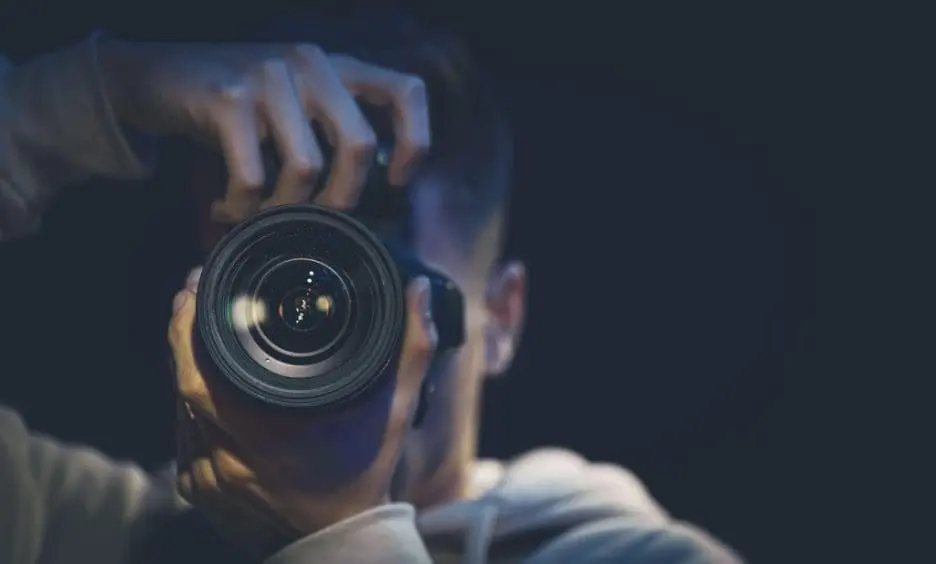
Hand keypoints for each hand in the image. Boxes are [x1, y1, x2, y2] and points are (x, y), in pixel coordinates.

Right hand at [97, 39, 429, 222]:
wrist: (150, 76)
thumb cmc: (232, 107)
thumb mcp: (291, 108)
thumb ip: (328, 134)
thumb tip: (360, 201)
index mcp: (336, 68)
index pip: (405, 90)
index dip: (414, 141)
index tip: (396, 181)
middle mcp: (310, 64)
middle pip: (359, 144)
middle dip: (343, 198)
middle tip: (317, 221)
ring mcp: (269, 76)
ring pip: (306, 167)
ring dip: (283, 209)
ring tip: (260, 215)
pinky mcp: (227, 98)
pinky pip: (253, 176)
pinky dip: (242, 207)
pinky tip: (227, 208)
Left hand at [168, 268, 436, 552]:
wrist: (342, 544)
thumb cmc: (365, 476)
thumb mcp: (394, 410)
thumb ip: (411, 349)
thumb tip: (418, 290)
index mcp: (260, 432)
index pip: (198, 370)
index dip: (189, 324)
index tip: (197, 286)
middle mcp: (222, 458)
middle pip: (180, 382)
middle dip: (184, 334)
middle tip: (194, 296)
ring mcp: (204, 479)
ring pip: (179, 408)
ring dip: (186, 371)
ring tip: (203, 335)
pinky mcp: (198, 492)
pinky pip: (183, 437)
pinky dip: (192, 410)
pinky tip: (209, 390)